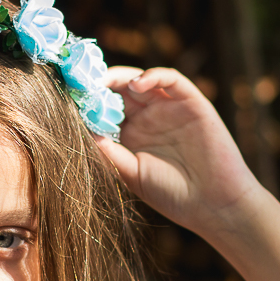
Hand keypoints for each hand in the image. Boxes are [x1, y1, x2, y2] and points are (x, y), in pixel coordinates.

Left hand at [93, 66, 261, 236]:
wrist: (212, 204)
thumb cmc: (171, 194)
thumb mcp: (131, 174)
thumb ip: (110, 153)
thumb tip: (84, 132)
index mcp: (131, 133)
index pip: (106, 108)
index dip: (88, 102)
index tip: (67, 98)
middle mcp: (148, 117)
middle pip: (120, 90)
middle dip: (100, 84)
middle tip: (80, 82)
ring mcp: (170, 108)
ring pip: (142, 80)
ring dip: (122, 77)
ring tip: (103, 82)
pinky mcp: (193, 103)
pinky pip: (172, 80)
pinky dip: (154, 76)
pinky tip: (137, 84)